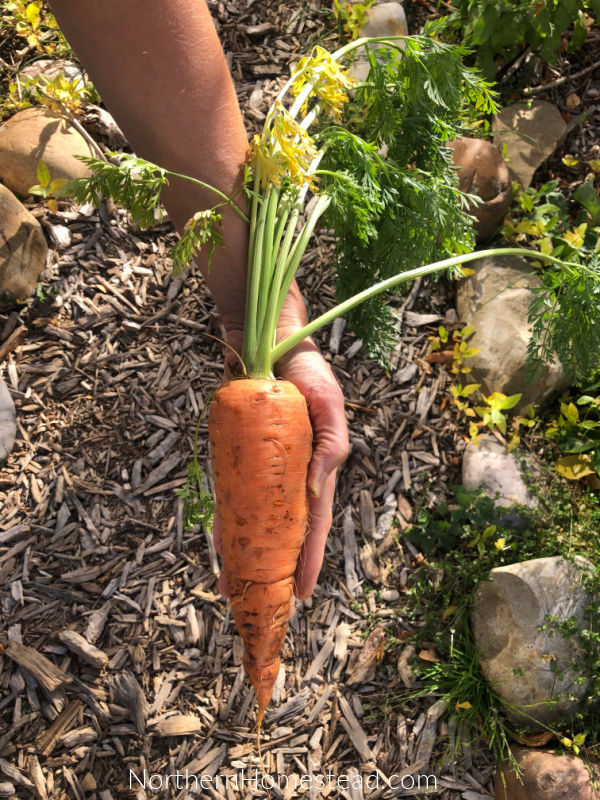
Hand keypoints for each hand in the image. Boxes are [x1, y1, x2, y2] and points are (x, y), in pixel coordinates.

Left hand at [214, 284, 348, 599]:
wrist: (268, 339)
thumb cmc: (306, 369)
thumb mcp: (328, 403)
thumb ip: (330, 445)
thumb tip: (316, 490)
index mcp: (318, 466)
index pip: (314, 522)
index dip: (310, 557)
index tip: (304, 592)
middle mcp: (292, 472)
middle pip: (284, 528)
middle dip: (276, 565)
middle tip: (264, 602)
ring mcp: (267, 466)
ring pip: (257, 517)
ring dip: (247, 549)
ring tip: (233, 583)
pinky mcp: (242, 454)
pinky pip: (233, 493)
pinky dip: (226, 518)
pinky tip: (219, 541)